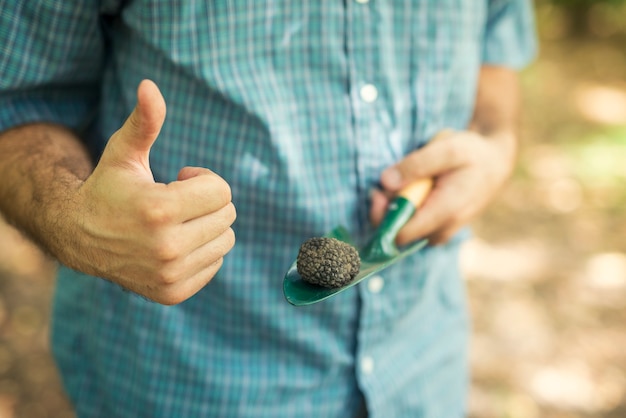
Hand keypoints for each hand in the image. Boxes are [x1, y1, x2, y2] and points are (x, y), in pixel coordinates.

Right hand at [64, 80, 235, 303]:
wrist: (79, 237)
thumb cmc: (108, 188)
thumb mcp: (124, 152)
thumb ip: (144, 121)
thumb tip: (150, 85)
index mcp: (159, 210)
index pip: (222, 191)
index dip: (203, 180)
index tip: (179, 180)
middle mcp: (167, 247)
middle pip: (228, 215)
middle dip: (208, 201)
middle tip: (177, 201)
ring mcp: (170, 274)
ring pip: (226, 239)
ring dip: (209, 225)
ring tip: (177, 221)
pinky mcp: (173, 292)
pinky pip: (216, 263)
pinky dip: (203, 250)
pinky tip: (175, 243)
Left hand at [370, 129, 516, 244]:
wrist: (495, 163)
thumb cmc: (472, 154)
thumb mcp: (447, 148)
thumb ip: (416, 164)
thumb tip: (386, 182)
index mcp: (447, 212)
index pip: (402, 234)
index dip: (383, 216)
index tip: (378, 192)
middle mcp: (444, 229)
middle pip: (398, 234)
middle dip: (387, 209)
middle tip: (386, 183)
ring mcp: (441, 233)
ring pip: (404, 231)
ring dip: (395, 208)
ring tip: (403, 182)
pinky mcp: (437, 230)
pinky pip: (412, 227)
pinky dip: (404, 210)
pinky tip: (410, 190)